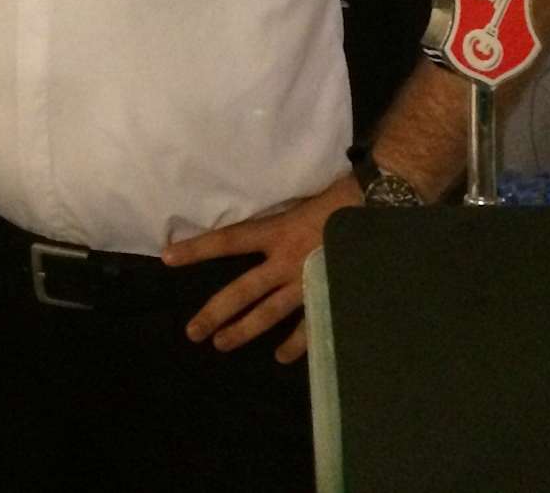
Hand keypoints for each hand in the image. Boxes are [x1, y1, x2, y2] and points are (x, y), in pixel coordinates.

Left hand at [161, 175, 360, 363]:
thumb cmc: (342, 193)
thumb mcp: (302, 198)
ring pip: (269, 314)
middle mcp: (286, 260)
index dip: (197, 249)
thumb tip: (259, 211)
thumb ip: (281, 213)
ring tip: (221, 344)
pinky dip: (295, 344)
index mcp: (277, 231)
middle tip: (192, 333)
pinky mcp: (330, 295)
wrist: (382, 206)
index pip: (228, 240)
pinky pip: (309, 327)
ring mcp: (307, 283)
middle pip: (242, 291)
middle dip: (216, 313)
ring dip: (245, 331)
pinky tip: (282, 357)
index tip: (167, 258)